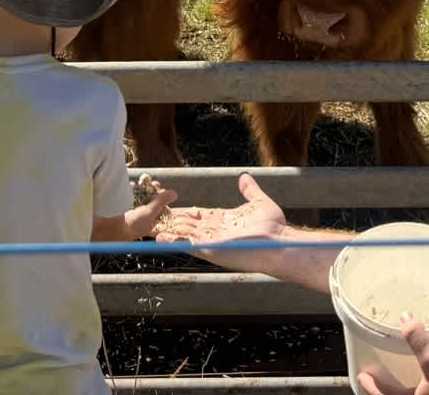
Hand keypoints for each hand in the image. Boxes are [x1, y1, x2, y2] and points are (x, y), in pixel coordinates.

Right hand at [125, 175, 179, 237]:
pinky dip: (133, 190)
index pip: (163, 209)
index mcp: (154, 222)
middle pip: (153, 201)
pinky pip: (132, 197)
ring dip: (143, 189)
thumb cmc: (133, 224)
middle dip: (153, 191)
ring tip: (142, 182)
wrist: (113, 228)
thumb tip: (174, 194)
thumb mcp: (149, 212)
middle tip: (153, 183)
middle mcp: (146, 218)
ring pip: (143, 198)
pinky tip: (132, 185)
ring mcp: (136, 213)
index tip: (162, 188)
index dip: (164, 198)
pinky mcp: (127, 209)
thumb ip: (161, 202)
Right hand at [154, 172, 288, 255]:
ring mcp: (212, 241)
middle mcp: (214, 232)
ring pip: (183, 233)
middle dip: (169, 220)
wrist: (280, 243)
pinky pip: (188, 245)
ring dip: (166, 229)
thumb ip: (250, 191)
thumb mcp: (259, 203)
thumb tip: (244, 178)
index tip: (168, 205)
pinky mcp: (212, 249)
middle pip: (186, 224)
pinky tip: (159, 236)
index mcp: (222, 221)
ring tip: (148, 225)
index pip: (197, 215)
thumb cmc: (274, 228)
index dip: (182, 210)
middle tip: (149, 215)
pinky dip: (173, 241)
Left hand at [356, 317, 428, 394]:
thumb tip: (405, 318)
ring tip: (401, 369)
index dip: (371, 386)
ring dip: (404, 385)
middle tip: (378, 373)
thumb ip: (418, 340)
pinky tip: (427, 369)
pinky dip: (421, 382)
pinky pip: (427, 390)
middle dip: (386, 387)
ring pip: (413, 394)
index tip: (362, 375)